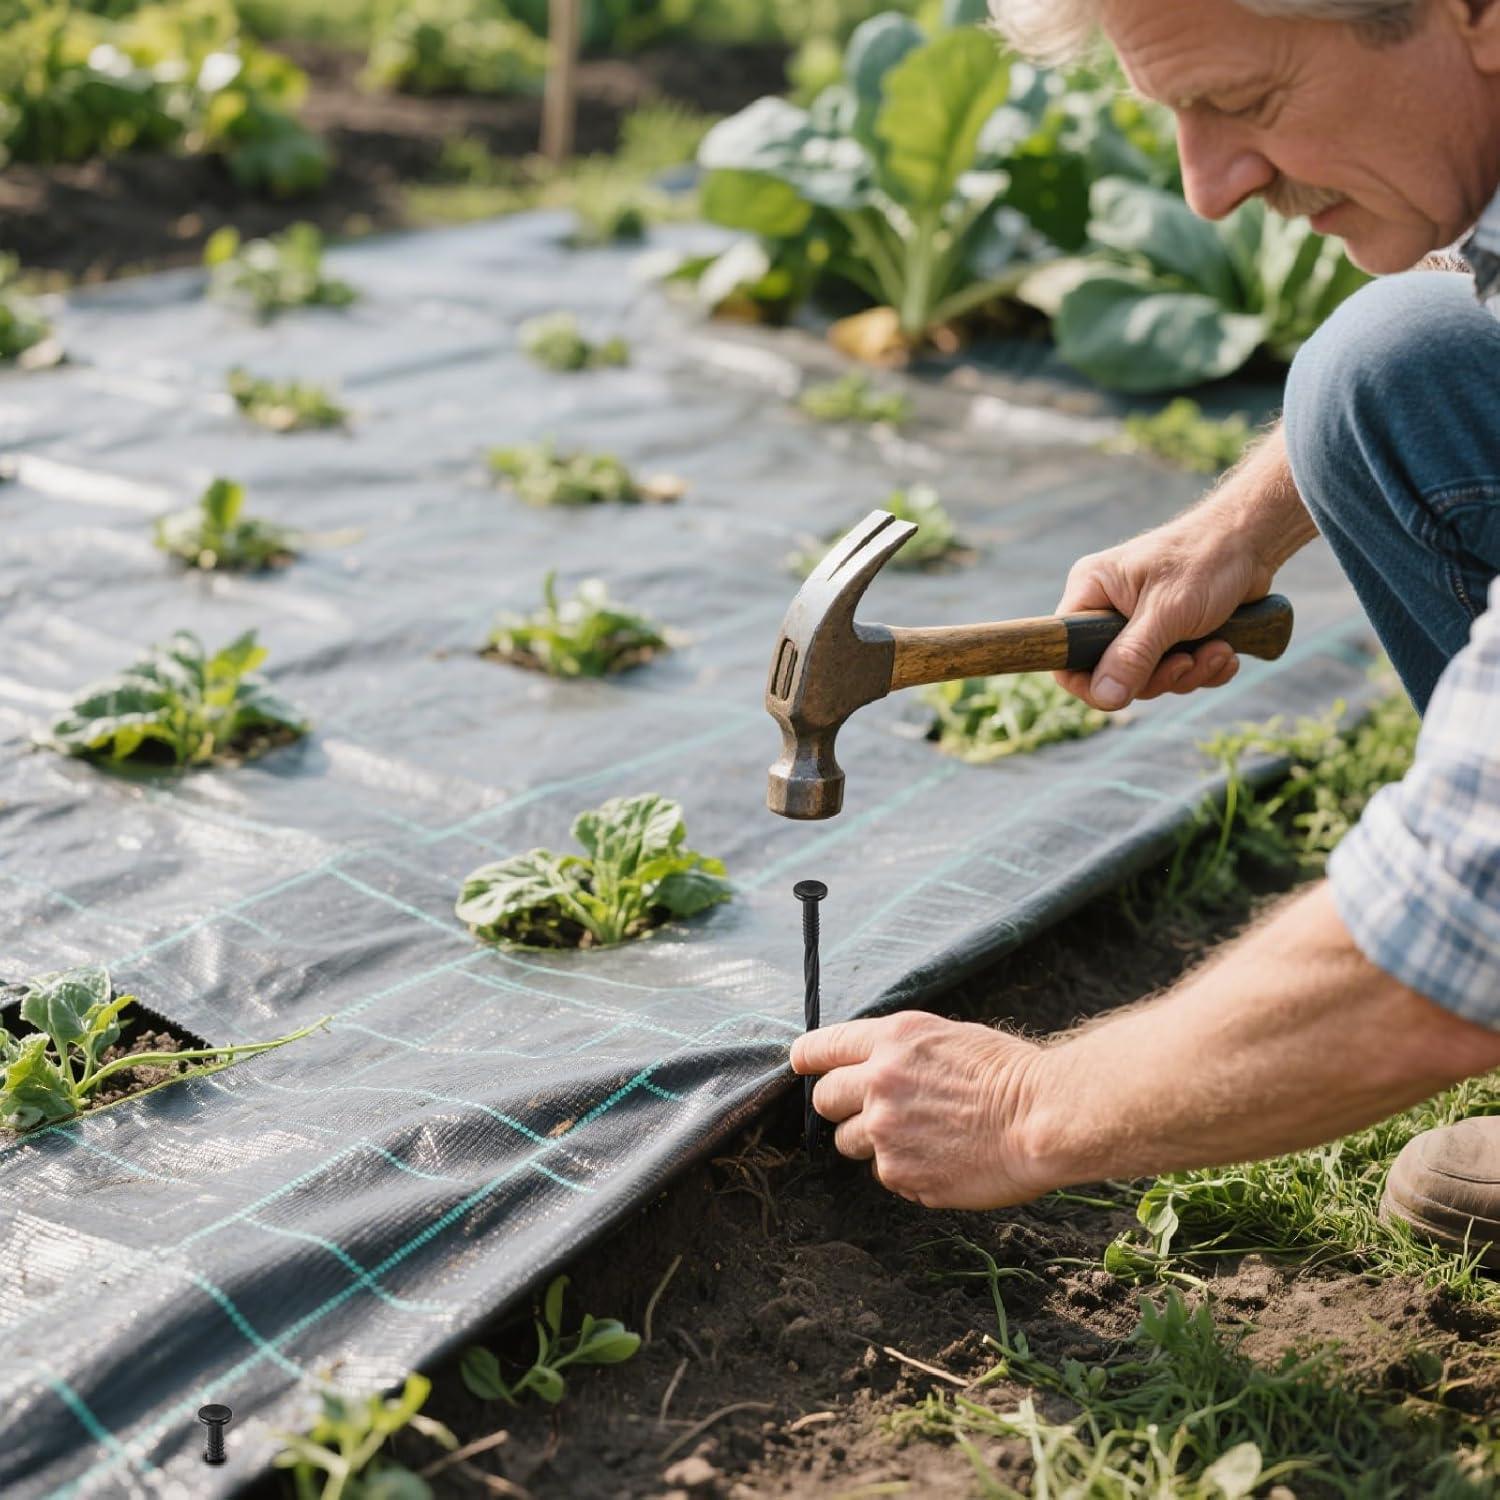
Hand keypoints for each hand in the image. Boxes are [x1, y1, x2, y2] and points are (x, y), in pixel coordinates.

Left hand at [788, 1011, 1050, 1209]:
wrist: (1042, 1118)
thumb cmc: (1009, 1074)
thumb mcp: (949, 1037)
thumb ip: (902, 1051)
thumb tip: (873, 1064)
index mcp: (892, 1039)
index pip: (821, 1047)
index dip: (809, 1059)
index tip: (804, 1066)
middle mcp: (878, 1082)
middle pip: (823, 1099)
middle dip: (840, 1106)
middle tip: (872, 1111)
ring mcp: (885, 1131)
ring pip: (848, 1142)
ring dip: (872, 1142)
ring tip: (920, 1137)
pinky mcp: (900, 1173)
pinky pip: (885, 1174)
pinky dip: (905, 1170)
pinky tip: (942, 1159)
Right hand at [1054, 515, 1275, 710]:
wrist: (1255, 542)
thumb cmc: (1206, 560)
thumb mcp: (1166, 611)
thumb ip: (1132, 655)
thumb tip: (1105, 697)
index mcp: (1092, 591)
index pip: (1066, 651)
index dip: (1088, 681)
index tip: (1123, 692)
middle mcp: (1108, 608)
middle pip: (1111, 673)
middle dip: (1158, 676)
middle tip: (1186, 661)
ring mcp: (1139, 623)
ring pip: (1148, 676)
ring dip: (1188, 672)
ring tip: (1219, 650)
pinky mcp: (1170, 634)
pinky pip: (1176, 671)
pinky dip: (1204, 668)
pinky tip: (1226, 651)